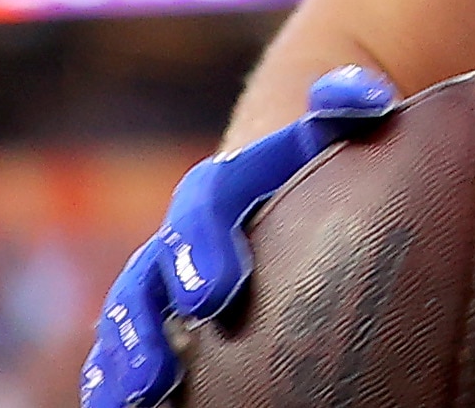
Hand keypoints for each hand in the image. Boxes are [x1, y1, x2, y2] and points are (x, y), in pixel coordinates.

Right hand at [82, 66, 399, 407]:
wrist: (278, 179)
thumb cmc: (314, 161)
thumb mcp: (332, 131)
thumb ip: (347, 105)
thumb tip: (363, 97)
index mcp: (222, 187)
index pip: (205, 210)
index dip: (205, 249)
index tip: (221, 292)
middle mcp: (179, 236)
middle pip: (151, 275)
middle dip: (151, 323)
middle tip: (163, 370)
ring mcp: (160, 283)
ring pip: (127, 318)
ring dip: (124, 358)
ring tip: (137, 399)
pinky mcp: (156, 323)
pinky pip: (120, 353)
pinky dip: (111, 379)